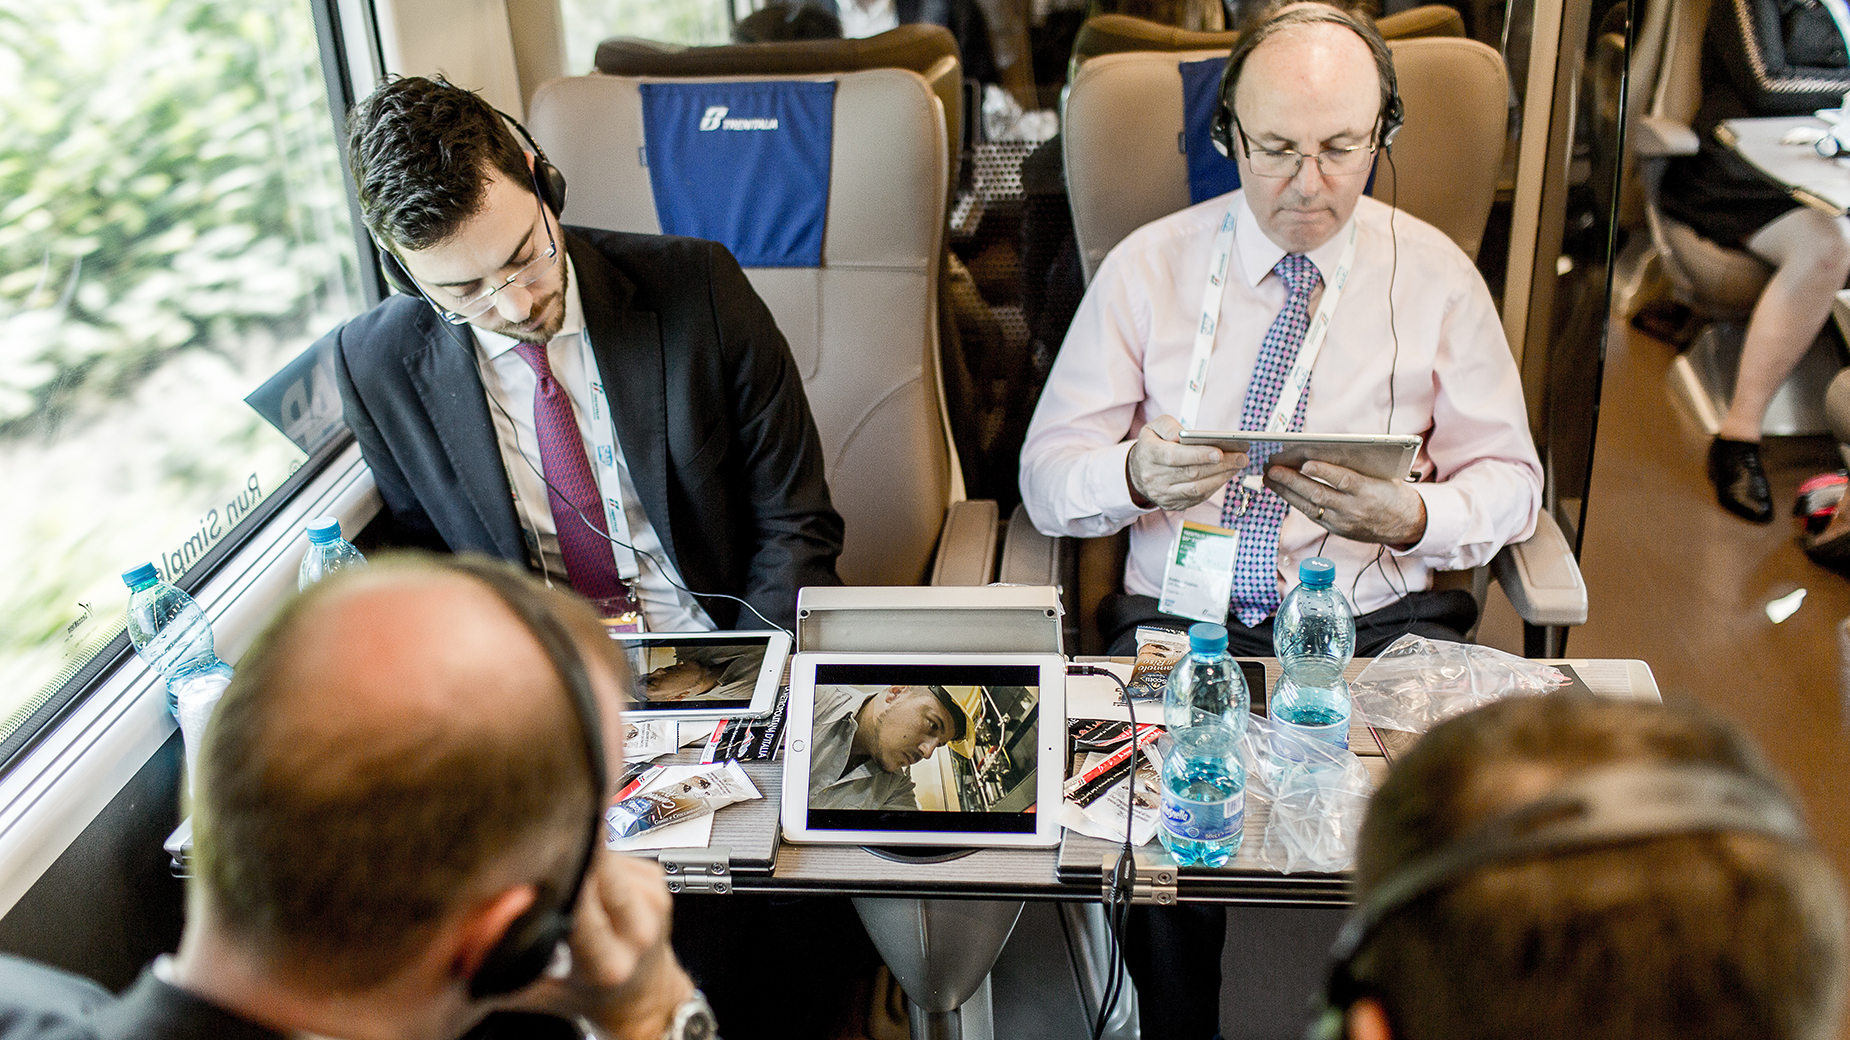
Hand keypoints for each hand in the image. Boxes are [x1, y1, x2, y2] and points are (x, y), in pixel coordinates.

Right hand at [512, 851, 695, 1039]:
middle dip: (569, 848)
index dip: (558, 873)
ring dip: (581, 853)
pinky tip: (588, 878)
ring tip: (562, 869)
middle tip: (539, 837)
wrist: (643, 997)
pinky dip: (597, 858)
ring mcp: (653, 901)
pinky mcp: (657, 880)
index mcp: (607, 963)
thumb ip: (504, 967)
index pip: (582, 906)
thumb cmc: (588, 994)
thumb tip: (470, 936)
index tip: (533, 852)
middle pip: (602, 870)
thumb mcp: (538, 992)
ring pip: (607, 856)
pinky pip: (619, 854)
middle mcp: (637, 930)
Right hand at [1126, 415, 1247, 511]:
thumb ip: (1168, 425)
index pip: (1175, 457)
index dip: (1198, 455)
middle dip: (1220, 465)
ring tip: (1238, 465)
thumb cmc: (1152, 445)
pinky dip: (1215, 486)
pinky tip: (1226, 475)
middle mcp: (1154, 477)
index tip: (1220, 452)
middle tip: (1241, 457)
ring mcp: (1163, 494)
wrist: (1137, 472)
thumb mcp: (1153, 427)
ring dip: (1221, 477)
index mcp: (1149, 454)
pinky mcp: (1172, 504)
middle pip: (1191, 473)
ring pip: (1196, 489)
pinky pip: (1198, 498)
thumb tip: (1181, 435)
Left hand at [1264, 460, 1426, 546]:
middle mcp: (1354, 509)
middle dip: (1292, 481)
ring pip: (1310, 506)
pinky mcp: (1336, 530)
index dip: (1323, 471)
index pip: (1343, 480)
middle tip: (1273, 469)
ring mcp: (1343, 522)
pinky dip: (1295, 501)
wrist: (1406, 524)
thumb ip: (1357, 466)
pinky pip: (1312, 515)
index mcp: (1369, 491)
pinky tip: (1283, 491)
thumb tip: (1324, 449)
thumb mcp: (1382, 475)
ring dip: (1286, 492)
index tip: (1305, 462)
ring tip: (1270, 478)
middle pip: (1318, 494)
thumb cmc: (1392, 492)